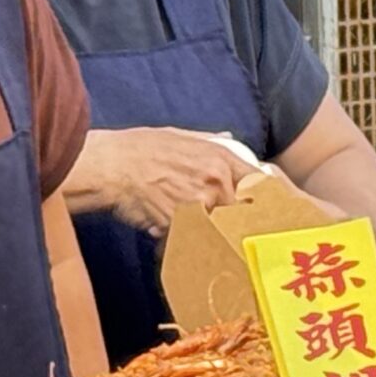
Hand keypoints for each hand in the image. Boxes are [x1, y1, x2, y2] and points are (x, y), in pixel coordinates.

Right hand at [69, 126, 263, 234]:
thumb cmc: (142, 148)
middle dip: (236, 221)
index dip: (262, 197)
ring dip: (211, 234)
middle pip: (242, 212)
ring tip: (198, 233)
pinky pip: (192, 239)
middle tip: (231, 229)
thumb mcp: (181, 136)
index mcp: (220, 159)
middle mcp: (215, 182)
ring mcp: (199, 205)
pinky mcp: (181, 226)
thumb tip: (229, 138)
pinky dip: (184, 241)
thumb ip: (209, 141)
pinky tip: (169, 233)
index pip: (258, 182)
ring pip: (219, 229)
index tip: (261, 208)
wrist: (112, 166)